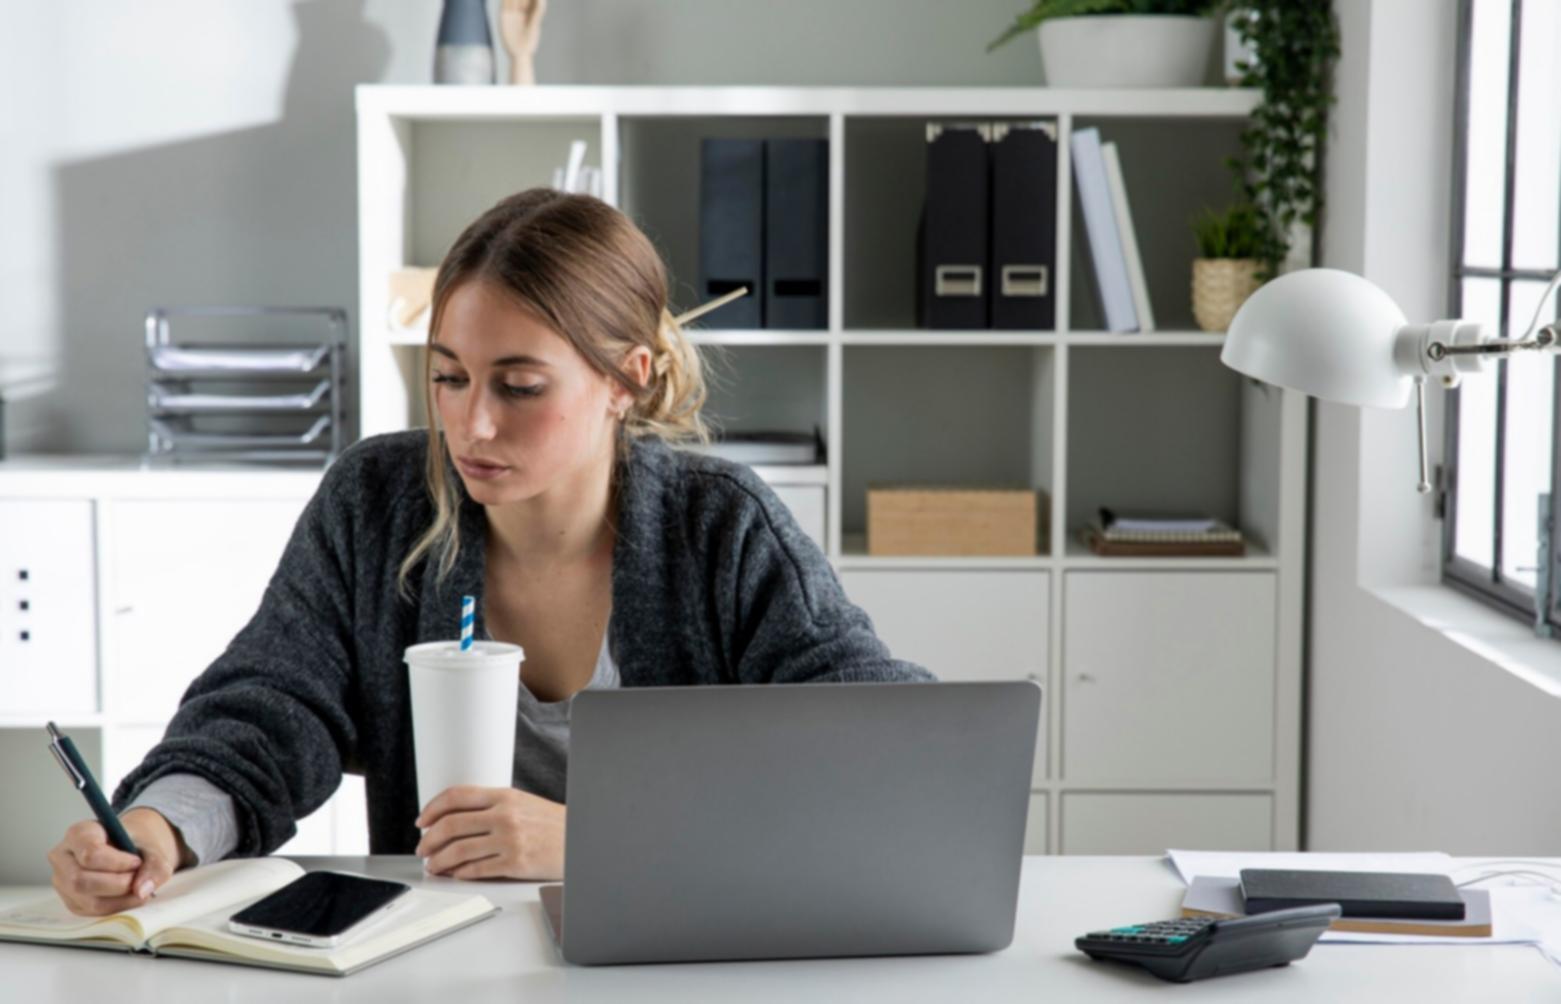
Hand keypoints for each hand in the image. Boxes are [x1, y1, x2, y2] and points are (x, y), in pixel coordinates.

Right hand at [48, 808, 191, 915]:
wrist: (129, 848)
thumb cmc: (135, 843)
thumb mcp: (152, 845)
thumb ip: (155, 865)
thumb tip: (142, 890)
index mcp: (78, 833)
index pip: (90, 854)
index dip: (117, 863)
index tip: (137, 862)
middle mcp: (62, 857)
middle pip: (81, 881)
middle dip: (118, 884)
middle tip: (138, 878)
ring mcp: (62, 882)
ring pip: (88, 901)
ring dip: (120, 899)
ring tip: (137, 886)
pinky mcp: (71, 901)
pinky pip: (92, 912)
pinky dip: (117, 907)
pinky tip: (128, 895)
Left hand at [415, 785, 564, 880]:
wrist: (580, 840)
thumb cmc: (552, 824)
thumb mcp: (522, 803)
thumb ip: (492, 806)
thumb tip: (457, 818)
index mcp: (504, 796)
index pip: (457, 795)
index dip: (433, 808)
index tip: (422, 820)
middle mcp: (504, 815)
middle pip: (452, 824)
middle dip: (429, 839)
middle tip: (423, 848)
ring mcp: (509, 839)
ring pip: (459, 850)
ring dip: (440, 860)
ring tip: (434, 865)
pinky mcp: (515, 863)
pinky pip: (477, 869)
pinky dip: (460, 873)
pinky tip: (456, 874)